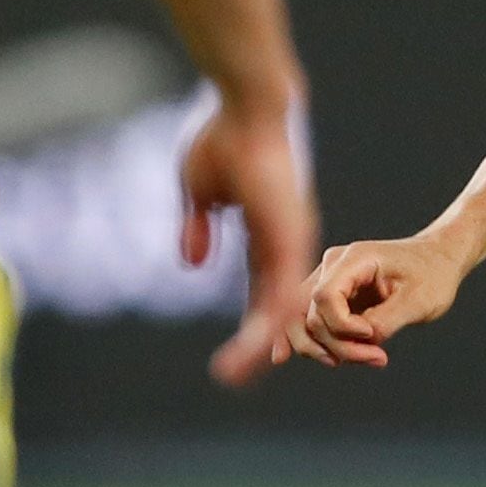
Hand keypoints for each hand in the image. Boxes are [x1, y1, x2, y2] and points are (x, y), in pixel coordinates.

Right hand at [177, 97, 320, 384]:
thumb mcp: (201, 190)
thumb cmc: (225, 136)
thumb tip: (193, 262)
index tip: (237, 352)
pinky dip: (267, 325)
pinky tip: (254, 352)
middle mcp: (287, 245)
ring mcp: (292, 244)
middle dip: (260, 346)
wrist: (249, 107)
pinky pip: (281, 292)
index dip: (251, 322)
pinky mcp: (289, 240)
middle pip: (277, 309)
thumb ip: (199, 226)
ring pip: (282, 310)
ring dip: (258, 346)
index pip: (261, 290)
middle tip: (238, 379)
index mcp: (267, 235)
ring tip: (234, 377)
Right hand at [297, 230, 467, 366]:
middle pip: (310, 314)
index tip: (374, 336)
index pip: (324, 298)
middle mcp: (332, 266)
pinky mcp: (331, 296)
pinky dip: (308, 341)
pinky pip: (309, 321)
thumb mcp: (419, 300)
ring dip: (325, 348)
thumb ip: (386, 320)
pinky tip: (285, 357)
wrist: (438, 261)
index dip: (343, 326)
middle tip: (379, 359)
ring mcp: (327, 280)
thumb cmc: (433, 275)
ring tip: (366, 359)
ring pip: (302, 321)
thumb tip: (360, 341)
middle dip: (339, 345)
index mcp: (353, 259)